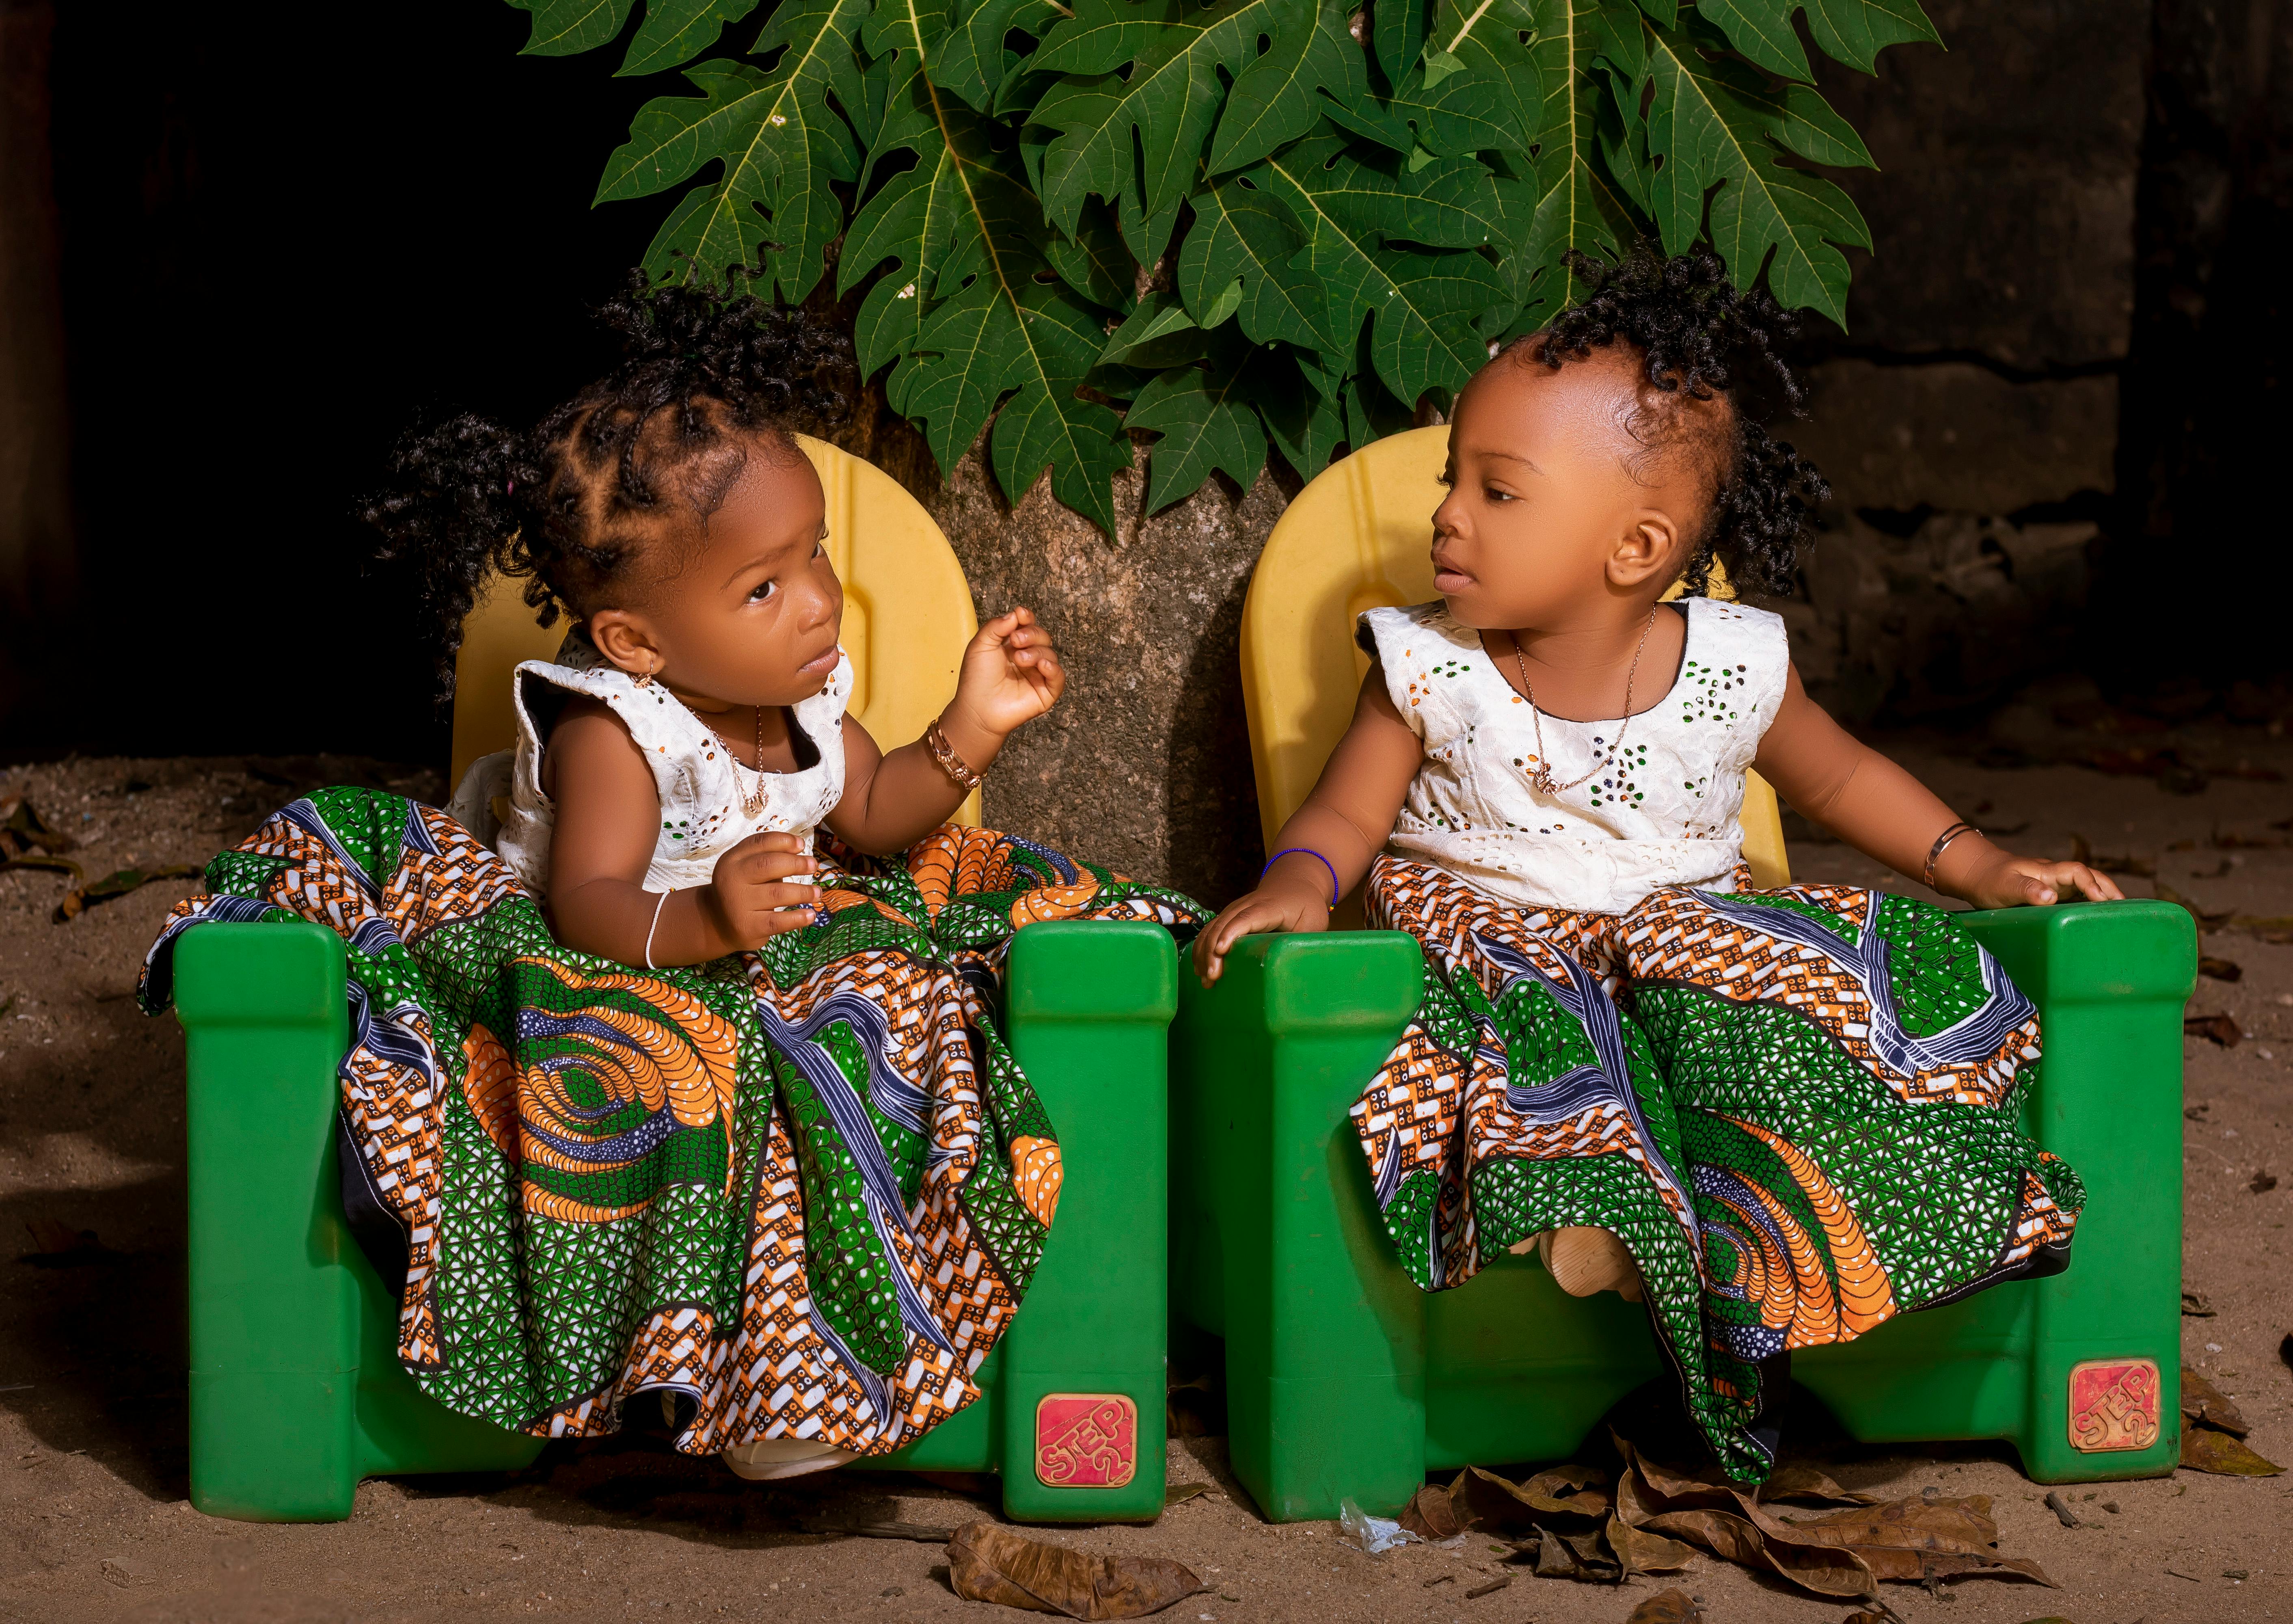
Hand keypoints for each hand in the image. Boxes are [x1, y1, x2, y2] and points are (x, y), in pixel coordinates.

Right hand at [705, 831, 822, 947]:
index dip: (784, 841)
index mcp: (732, 859)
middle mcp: (732, 879)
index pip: (760, 843)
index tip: (802, 845)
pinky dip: (797, 918)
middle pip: (768, 865)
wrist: (718, 923)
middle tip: (813, 866)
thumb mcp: (748, 869)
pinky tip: (811, 915)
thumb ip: (769, 857)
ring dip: (803, 892)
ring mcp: (738, 904)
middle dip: (796, 864)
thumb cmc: (743, 890)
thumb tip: (800, 850)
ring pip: (777, 893)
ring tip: (817, 892)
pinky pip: (777, 921)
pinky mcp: (747, 926)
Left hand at [948, 607, 1064, 740]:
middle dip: (1031, 634)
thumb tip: (1016, 614)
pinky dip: (1053, 668)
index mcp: (1012, 646)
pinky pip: (1058, 677)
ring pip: (1050, 654)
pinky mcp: (1045, 692)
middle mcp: (1027, 659)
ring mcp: (1037, 675)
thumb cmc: (976, 679)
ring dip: (1036, 652)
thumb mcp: (980, 645)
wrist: (977, 708)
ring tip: (1019, 660)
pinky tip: (1042, 665)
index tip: (1021, 614)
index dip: (1027, 618)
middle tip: (1015, 641)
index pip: (1027, 626)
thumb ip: (996, 626)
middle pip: (1042, 636)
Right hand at [1192, 880, 1331, 984]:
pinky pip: (1210, 930)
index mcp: (1269, 906)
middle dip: (1212, 950)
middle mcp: (1247, 905)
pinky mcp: (1229, 916)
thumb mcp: (1313, 922)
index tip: (1220, 950)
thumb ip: (1304, 941)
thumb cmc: (1305, 905)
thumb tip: (1296, 966)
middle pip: (1223, 925)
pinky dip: (1202, 948)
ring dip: (1204, 952)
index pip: (1246, 918)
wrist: (1293, 882)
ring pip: (1212, 928)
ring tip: (1205, 979)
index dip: (1232, 933)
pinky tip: (1200, 967)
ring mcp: (1234, 909)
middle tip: (1211, 977)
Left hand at [1951, 850, 2124, 909]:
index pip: (2078, 872)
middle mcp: (2056, 876)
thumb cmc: (1989, 880)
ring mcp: (2055, 885)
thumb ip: (2026, 890)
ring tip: (2121, 917)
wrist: (1976, 874)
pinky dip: (2090, 906)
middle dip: (2110, 891)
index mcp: (2047, 871)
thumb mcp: (2004, 886)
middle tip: (2128, 910)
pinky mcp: (2052, 895)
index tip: (2102, 901)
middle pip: (2091, 878)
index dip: (2093, 884)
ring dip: (2104, 898)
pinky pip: (2077, 898)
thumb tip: (2052, 897)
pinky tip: (2097, 920)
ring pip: (2087, 887)